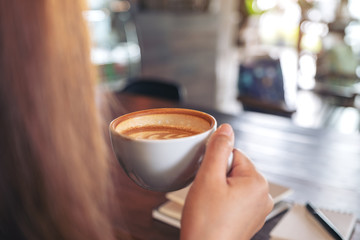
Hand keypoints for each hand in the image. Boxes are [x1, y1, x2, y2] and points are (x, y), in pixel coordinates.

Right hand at [180, 124, 272, 239]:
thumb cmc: (206, 223)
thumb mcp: (208, 178)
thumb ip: (218, 149)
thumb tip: (227, 128)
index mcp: (258, 182)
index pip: (233, 154)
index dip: (215, 164)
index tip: (208, 180)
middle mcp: (263, 196)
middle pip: (234, 168)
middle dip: (217, 177)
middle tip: (208, 195)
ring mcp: (257, 209)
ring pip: (232, 184)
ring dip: (218, 190)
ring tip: (210, 206)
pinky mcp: (249, 219)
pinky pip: (234, 198)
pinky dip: (222, 202)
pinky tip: (214, 213)